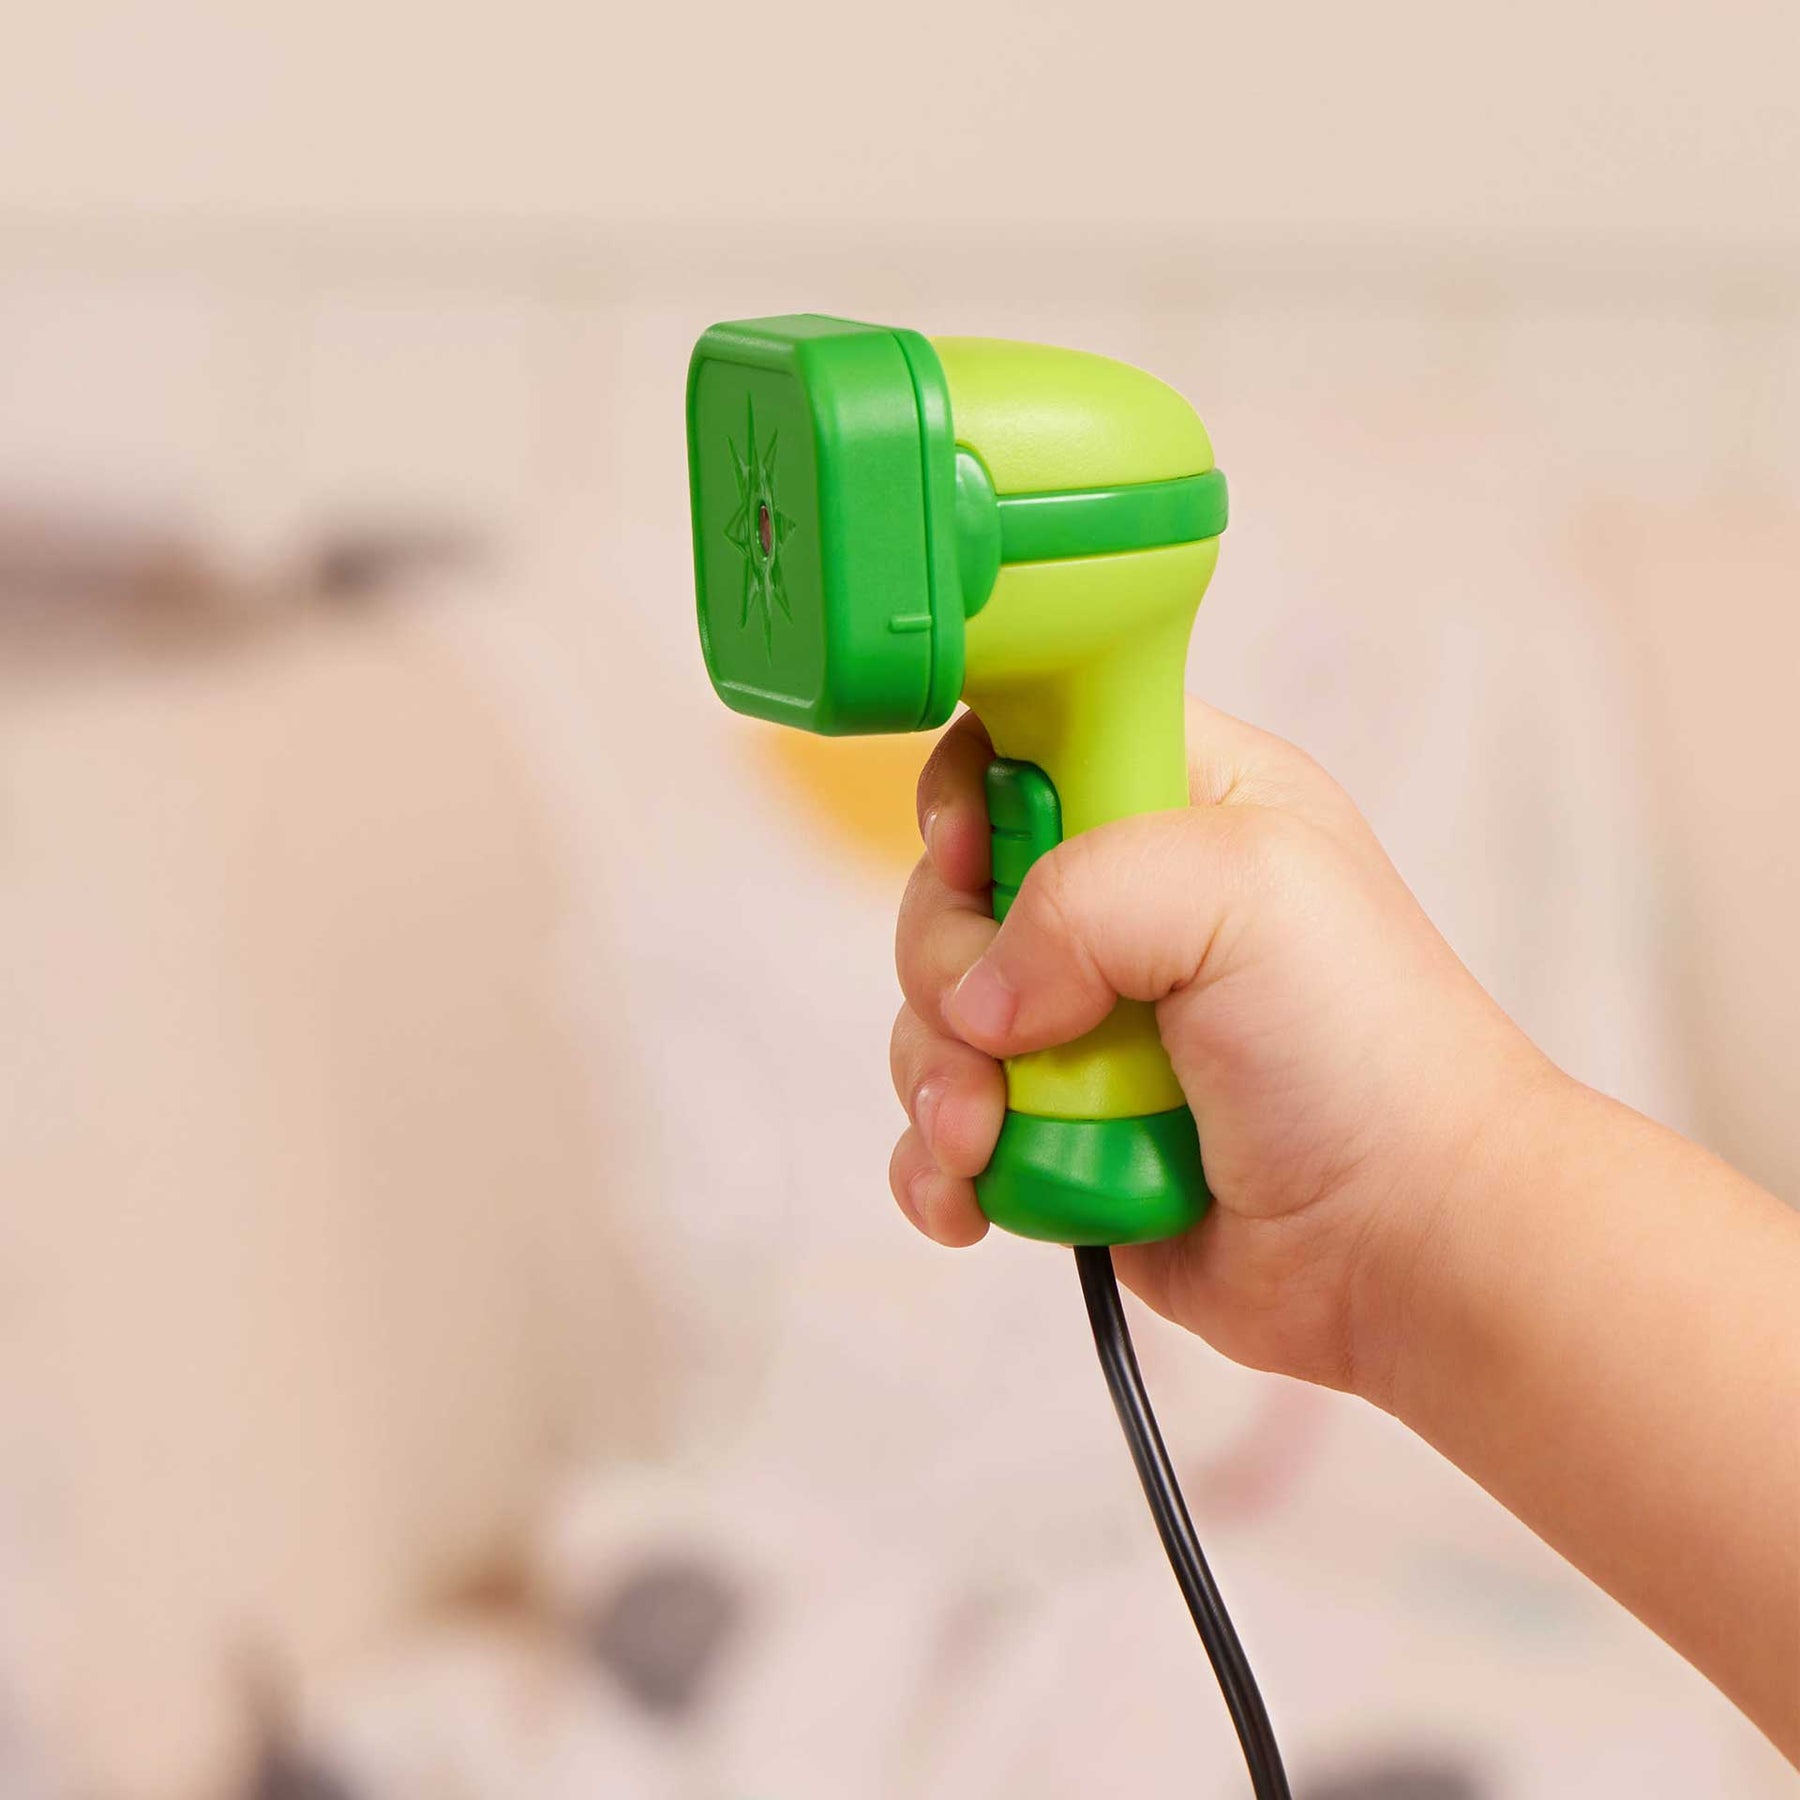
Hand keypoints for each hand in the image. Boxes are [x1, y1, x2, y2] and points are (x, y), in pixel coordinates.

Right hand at [889, 699, 1556, 1399]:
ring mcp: (1085, 1021)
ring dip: (942, 1082)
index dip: (975, 791)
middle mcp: (1124, 904)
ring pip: (936, 1016)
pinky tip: (969, 1193)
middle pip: (952, 890)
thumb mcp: (1245, 889)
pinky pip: (946, 1125)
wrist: (1404, 1244)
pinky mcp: (1059, 1126)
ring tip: (989, 1141)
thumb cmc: (1366, 1050)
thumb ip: (1081, 890)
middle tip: (1003, 1037)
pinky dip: (940, 1161)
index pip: (1026, 737)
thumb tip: (983, 996)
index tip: (977, 860)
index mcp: (1182, 799)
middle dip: (950, 970)